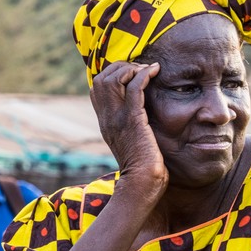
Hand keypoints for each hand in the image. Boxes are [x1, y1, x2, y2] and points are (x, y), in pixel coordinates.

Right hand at [90, 62, 167, 192]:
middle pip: (101, 78)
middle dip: (121, 67)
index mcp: (105, 121)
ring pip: (113, 78)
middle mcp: (107, 117)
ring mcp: (118, 118)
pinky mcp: (133, 119)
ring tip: (147, 70)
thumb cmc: (142, 168)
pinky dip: (144, 74)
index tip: (131, 74)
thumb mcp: (130, 143)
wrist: (141, 183)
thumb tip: (142, 117)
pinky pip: (135, 87)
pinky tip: (155, 71)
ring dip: (132, 68)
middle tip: (140, 70)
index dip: (112, 74)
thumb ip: (129, 127)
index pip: (96, 88)